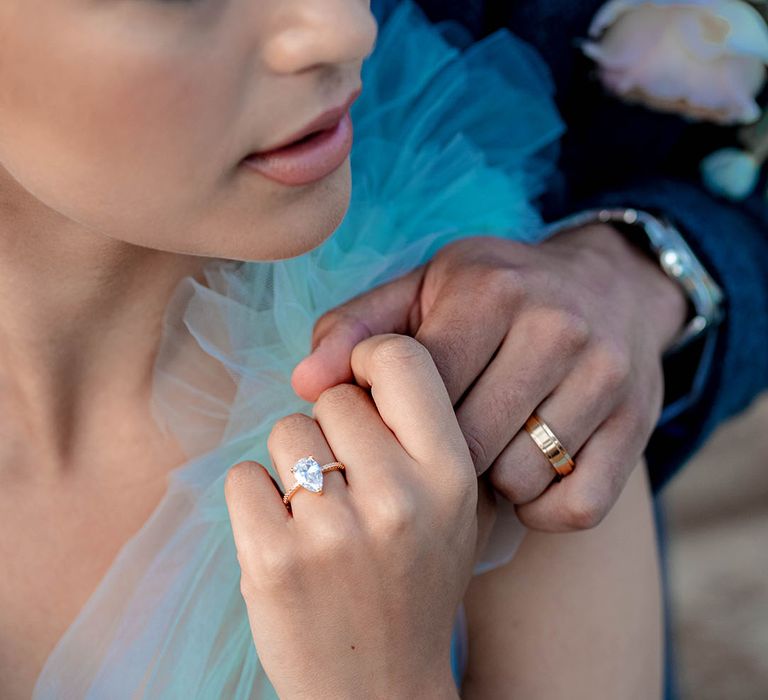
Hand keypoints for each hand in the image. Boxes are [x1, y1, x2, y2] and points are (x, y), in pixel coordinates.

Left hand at [225, 335, 475, 699]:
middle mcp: (398, 498)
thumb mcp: (453, 508)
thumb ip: (423, 432)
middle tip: (347, 485)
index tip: (359, 384)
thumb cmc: (412, 586)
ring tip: (319, 517)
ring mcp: (333, 531)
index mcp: (450, 475)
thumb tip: (359, 359)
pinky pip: (243, 476)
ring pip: (286, 431)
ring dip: (292, 465)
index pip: (401, 358)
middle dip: (332, 431)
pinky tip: (285, 537)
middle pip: (332, 398)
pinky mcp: (273, 559)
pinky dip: (255, 500)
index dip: (370, 359)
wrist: (378, 689)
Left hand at [292, 225, 687, 532]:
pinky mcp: (638, 425)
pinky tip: (524, 478)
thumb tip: (304, 382)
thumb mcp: (424, 289)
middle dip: (437, 456)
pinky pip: (575, 506)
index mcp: (490, 290)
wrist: (612, 284)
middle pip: (465, 441)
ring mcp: (605, 378)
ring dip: (488, 483)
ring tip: (483, 452)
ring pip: (517, 478)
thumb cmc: (498, 292)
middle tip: (434, 447)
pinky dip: (541, 509)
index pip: (418, 385)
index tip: (393, 420)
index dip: (393, 417)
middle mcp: (555, 328)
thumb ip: (357, 329)